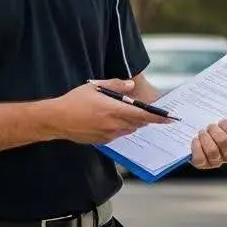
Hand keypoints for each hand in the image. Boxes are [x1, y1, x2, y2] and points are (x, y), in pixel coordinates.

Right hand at [51, 79, 176, 143]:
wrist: (56, 119)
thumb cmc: (74, 101)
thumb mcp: (95, 86)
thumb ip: (116, 85)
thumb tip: (130, 85)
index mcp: (114, 110)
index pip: (142, 115)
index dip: (158, 118)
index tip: (170, 118)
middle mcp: (113, 125)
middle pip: (137, 124)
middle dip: (145, 119)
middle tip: (151, 113)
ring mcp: (107, 135)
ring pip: (128, 130)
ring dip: (132, 123)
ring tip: (128, 114)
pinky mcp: (101, 141)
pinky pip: (117, 135)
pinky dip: (120, 128)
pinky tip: (112, 120)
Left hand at [191, 120, 226, 169]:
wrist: (200, 135)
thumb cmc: (216, 128)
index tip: (221, 121)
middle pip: (223, 141)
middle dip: (214, 130)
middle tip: (209, 126)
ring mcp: (216, 161)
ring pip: (212, 151)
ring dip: (205, 138)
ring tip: (202, 132)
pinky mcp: (202, 164)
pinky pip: (200, 158)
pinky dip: (197, 147)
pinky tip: (196, 140)